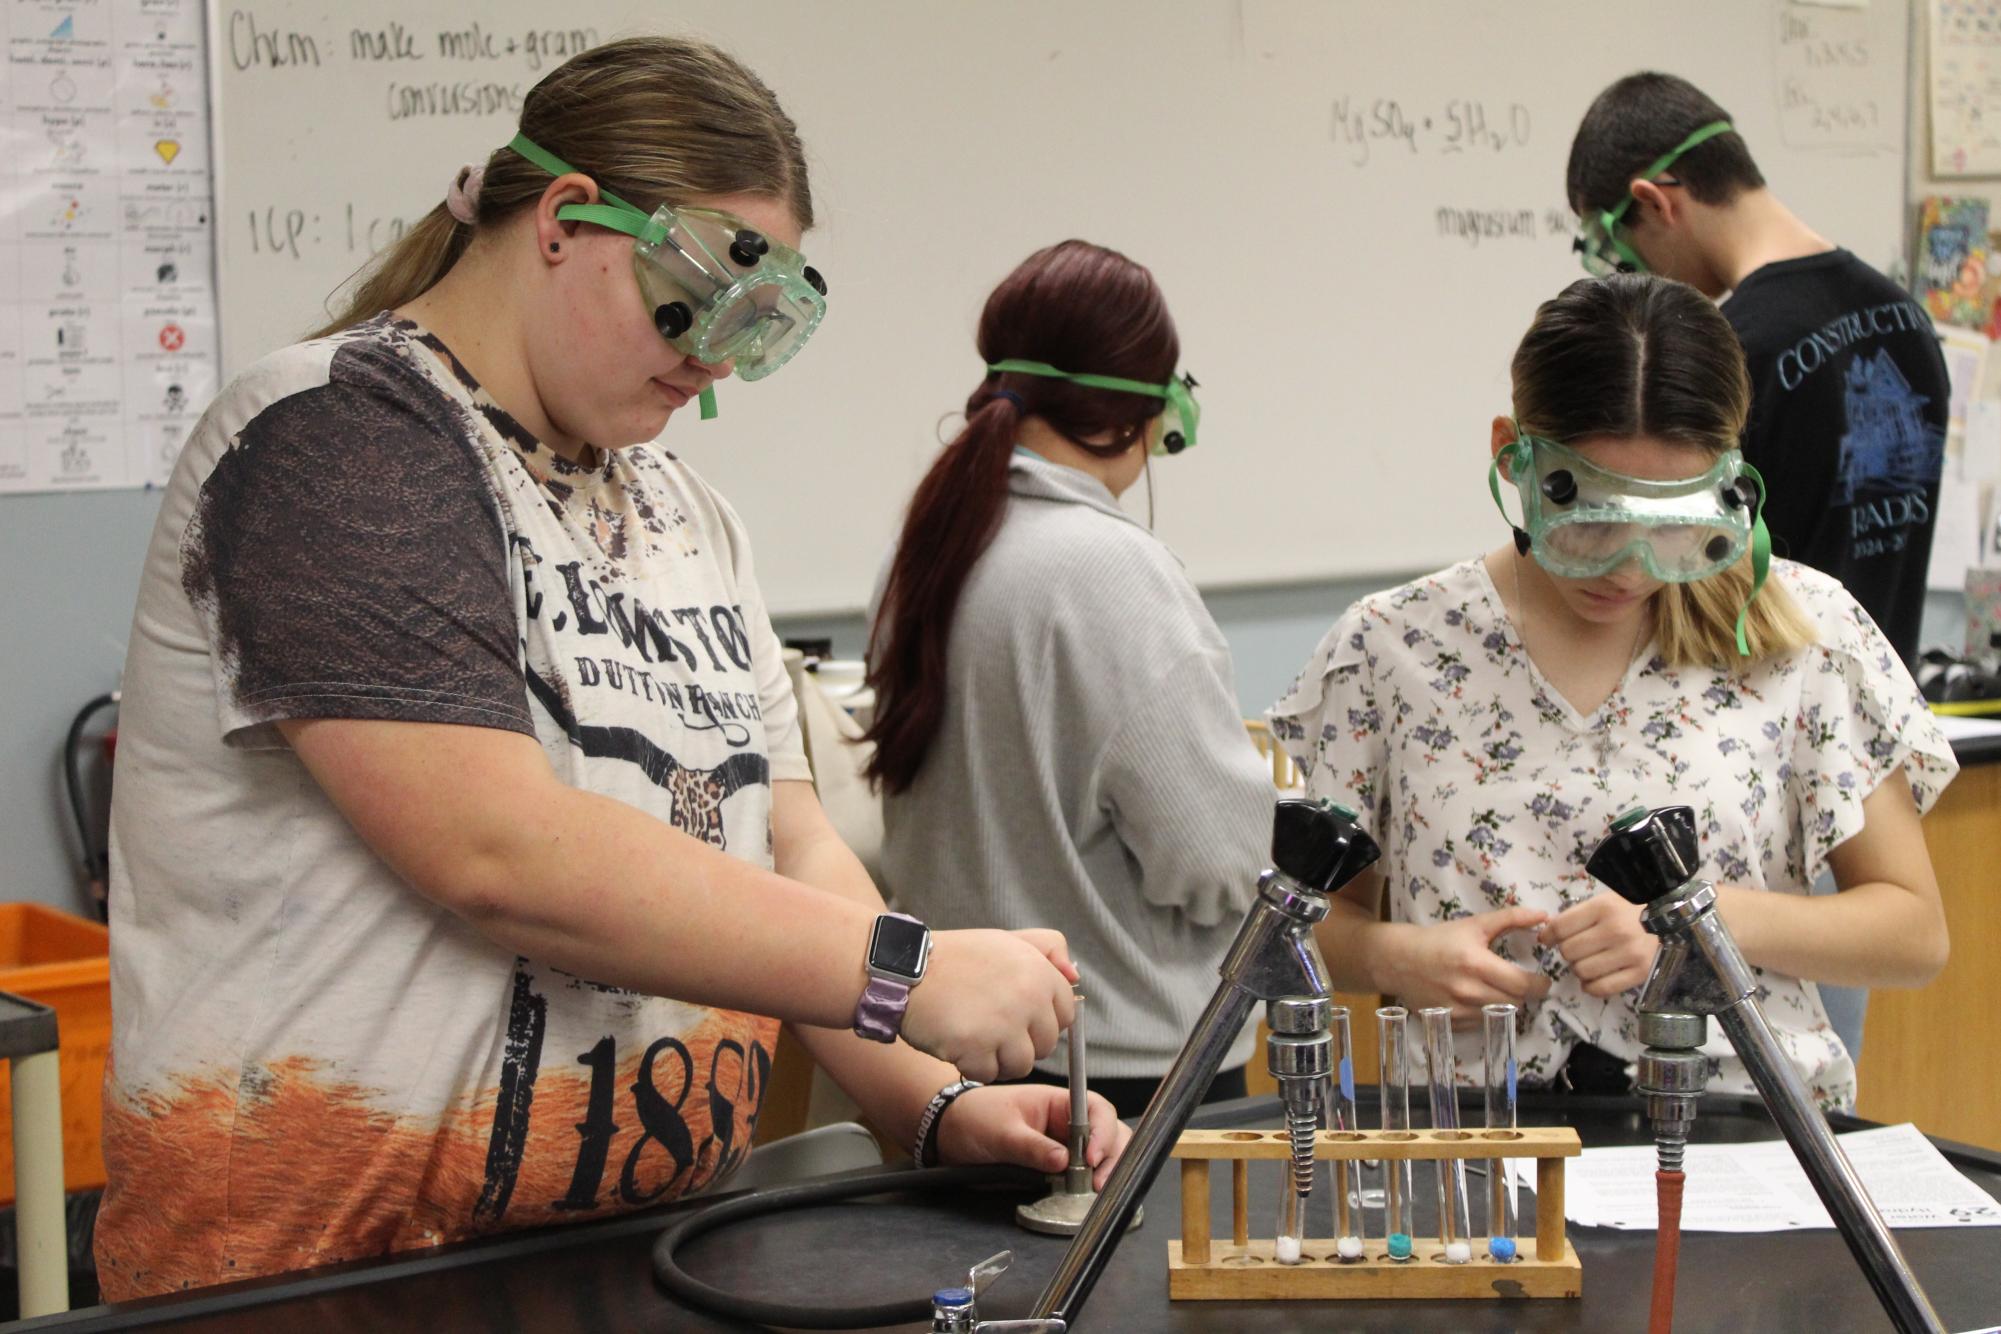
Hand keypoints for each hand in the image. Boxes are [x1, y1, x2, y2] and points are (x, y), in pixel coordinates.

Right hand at [901, 929, 1077, 1081]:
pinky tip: (955, 1042)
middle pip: (1045, 1045)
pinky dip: (971, 1066)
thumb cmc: (955, 958)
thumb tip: (1075, 977)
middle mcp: (1027, 998)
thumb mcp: (1006, 941)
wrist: (904, 968)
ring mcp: (1002, 1025)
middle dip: (1020, 1042)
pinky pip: (987, 1075)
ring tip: (973, 1035)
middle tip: (989, 1025)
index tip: (1016, 1015)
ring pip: (1020, 1065)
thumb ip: (1047, 949)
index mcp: (1039, 972)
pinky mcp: (976, 1048)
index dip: (1040, 1020)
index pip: (1065, 1014)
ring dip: (997, 1059)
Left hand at [934, 1084, 1130, 1189]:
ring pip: (1098, 1157)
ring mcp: (1061, 1146)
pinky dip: (1087, 1186)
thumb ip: (1032, 1147)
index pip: (1095, 1109)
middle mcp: (1065, 1123)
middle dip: (1112, 1156)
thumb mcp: (1001, 1133)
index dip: (1102, 1131)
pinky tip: (1085, 1197)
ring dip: (1104, 1172)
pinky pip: (1079, 1177)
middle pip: (1106, 1133)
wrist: (949, 1135)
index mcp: (1056, 1103)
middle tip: (1100, 1182)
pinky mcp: (1054, 1169)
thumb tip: (1063, 1162)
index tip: (1093, 1157)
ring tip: (1095, 1191)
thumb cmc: (974, 1119)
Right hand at [1380, 905, 1551, 1019]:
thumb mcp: (1475, 925)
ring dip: (1506, 1003)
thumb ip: (1511, 919)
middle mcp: (1468, 990)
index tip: (1542, 979)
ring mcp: (1458, 1010)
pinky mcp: (1451, 1022)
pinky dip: (1487, 1013)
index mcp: (1476, 963)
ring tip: (1499, 989)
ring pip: (1501, 1015)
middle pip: (1517, 1002)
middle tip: (1521, 982)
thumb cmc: (1440, 939)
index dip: (1540, 985)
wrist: (1399, 960)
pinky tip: (1479, 998)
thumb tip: (1545, 916)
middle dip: (1524, 993)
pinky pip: (1483, 1023)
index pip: (1523, 985)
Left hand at [1539, 891, 1656, 997]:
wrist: (1675, 919)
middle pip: (1569, 951)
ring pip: (1582, 971)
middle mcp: (1616, 931)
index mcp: (1604, 907)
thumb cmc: (1634, 907)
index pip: (1560, 927)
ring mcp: (1630, 954)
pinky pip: (1602, 988)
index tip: (1548, 939)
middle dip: (1567, 952)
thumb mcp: (1606, 900)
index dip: (1549, 935)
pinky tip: (1594, 978)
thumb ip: (1578, 915)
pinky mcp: (1641, 973)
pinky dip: (1591, 987)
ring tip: (1589, 961)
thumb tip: (1547, 933)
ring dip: (1579, 969)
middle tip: (1577, 949)